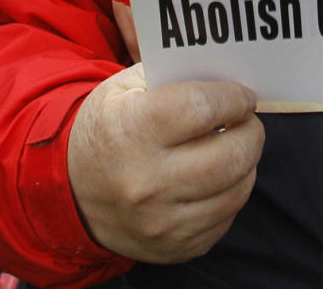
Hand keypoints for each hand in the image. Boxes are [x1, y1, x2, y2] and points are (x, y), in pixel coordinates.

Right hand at [67, 66, 263, 263]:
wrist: (71, 190)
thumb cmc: (109, 127)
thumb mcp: (127, 86)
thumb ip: (175, 73)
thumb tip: (227, 75)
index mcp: (133, 131)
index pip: (203, 108)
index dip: (233, 98)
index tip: (243, 95)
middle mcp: (146, 181)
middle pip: (231, 155)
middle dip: (251, 132)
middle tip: (247, 121)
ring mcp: (160, 221)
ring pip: (236, 191)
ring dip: (246, 164)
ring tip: (236, 147)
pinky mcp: (172, 248)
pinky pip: (224, 220)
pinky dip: (230, 195)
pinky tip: (219, 178)